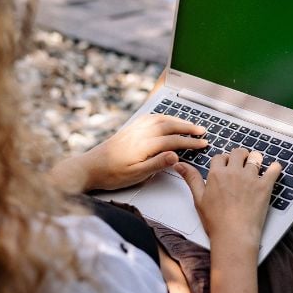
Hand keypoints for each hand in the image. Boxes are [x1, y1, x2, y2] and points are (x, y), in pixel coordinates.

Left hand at [51, 114, 207, 192]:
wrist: (90, 167)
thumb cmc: (112, 174)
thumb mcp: (137, 175)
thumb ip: (157, 164)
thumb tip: (176, 156)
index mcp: (145, 145)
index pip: (174, 141)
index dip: (190, 142)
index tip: (203, 144)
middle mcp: (140, 132)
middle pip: (170, 126)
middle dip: (188, 128)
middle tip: (202, 131)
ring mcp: (134, 128)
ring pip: (161, 119)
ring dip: (177, 120)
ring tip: (189, 125)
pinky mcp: (129, 128)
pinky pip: (150, 117)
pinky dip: (163, 117)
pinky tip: (166, 119)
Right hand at [175, 148, 281, 292]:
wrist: (234, 235)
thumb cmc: (216, 221)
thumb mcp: (199, 199)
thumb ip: (191, 178)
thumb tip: (179, 164)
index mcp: (217, 174)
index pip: (220, 157)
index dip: (223, 160)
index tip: (226, 166)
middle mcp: (234, 172)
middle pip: (238, 152)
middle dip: (239, 156)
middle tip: (241, 164)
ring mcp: (251, 178)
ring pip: (256, 157)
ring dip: (255, 160)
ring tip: (255, 167)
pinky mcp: (265, 186)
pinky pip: (274, 169)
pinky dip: (275, 168)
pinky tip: (273, 169)